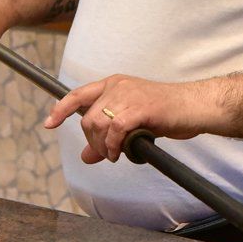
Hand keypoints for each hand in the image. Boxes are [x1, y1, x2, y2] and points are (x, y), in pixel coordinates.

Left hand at [43, 74, 212, 163]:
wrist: (193, 106)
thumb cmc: (165, 113)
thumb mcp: (132, 123)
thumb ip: (108, 137)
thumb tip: (86, 157)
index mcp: (114, 84)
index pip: (78, 94)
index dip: (60, 109)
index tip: (49, 123)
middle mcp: (118, 86)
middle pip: (88, 118)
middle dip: (93, 142)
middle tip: (107, 154)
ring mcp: (129, 95)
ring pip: (99, 125)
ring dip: (103, 147)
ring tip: (115, 155)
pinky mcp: (141, 108)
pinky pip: (116, 130)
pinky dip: (115, 146)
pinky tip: (122, 153)